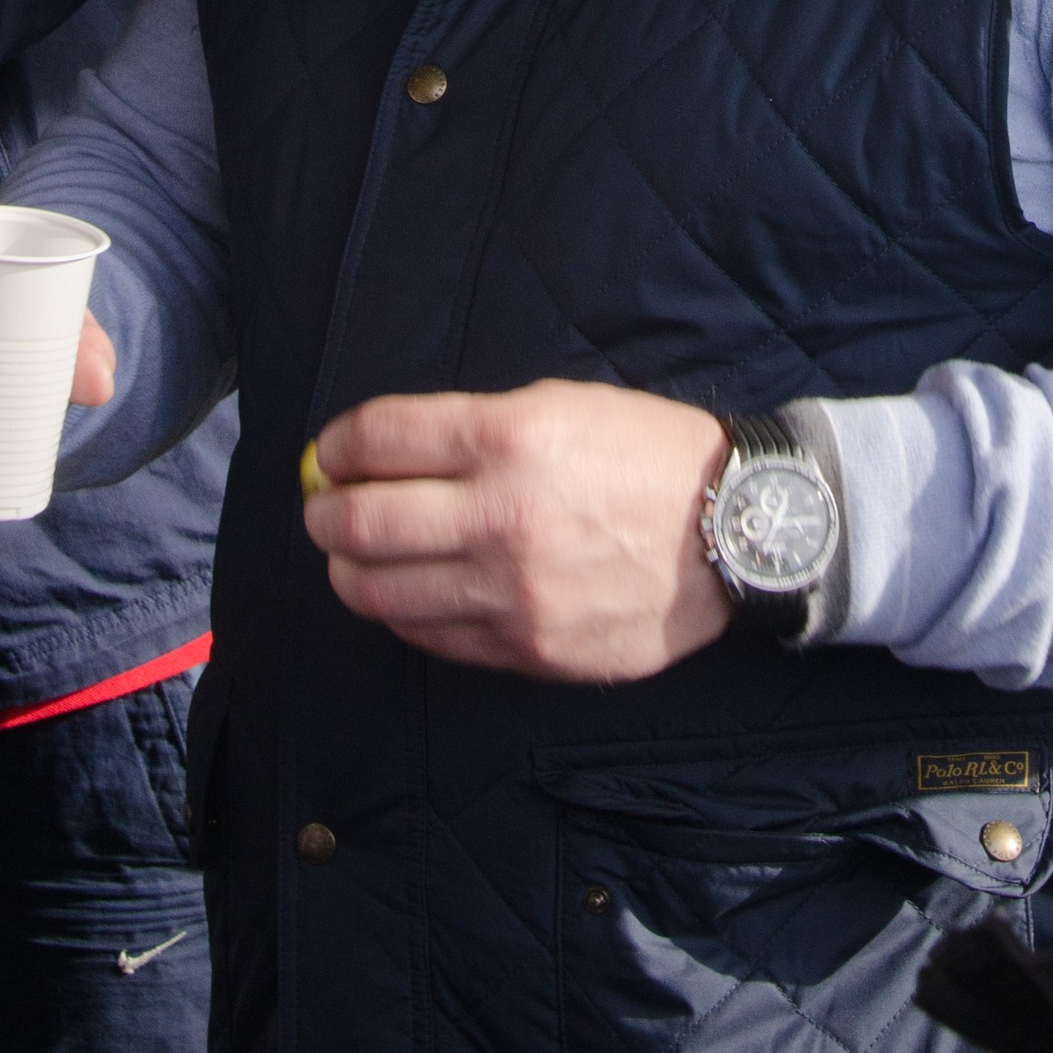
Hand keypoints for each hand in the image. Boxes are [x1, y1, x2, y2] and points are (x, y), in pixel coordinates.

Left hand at [302, 381, 732, 680]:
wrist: (730, 531)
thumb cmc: (644, 454)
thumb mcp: (561, 404)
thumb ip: (471, 427)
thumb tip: (384, 452)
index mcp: (508, 436)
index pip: (378, 439)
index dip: (337, 444)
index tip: (330, 451)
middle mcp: (500, 515)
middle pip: (359, 521)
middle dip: (324, 511)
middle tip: (323, 506)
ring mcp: (512, 591)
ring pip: (382, 591)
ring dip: (347, 570)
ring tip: (349, 558)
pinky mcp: (528, 648)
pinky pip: (432, 637)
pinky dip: (402, 614)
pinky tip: (405, 594)